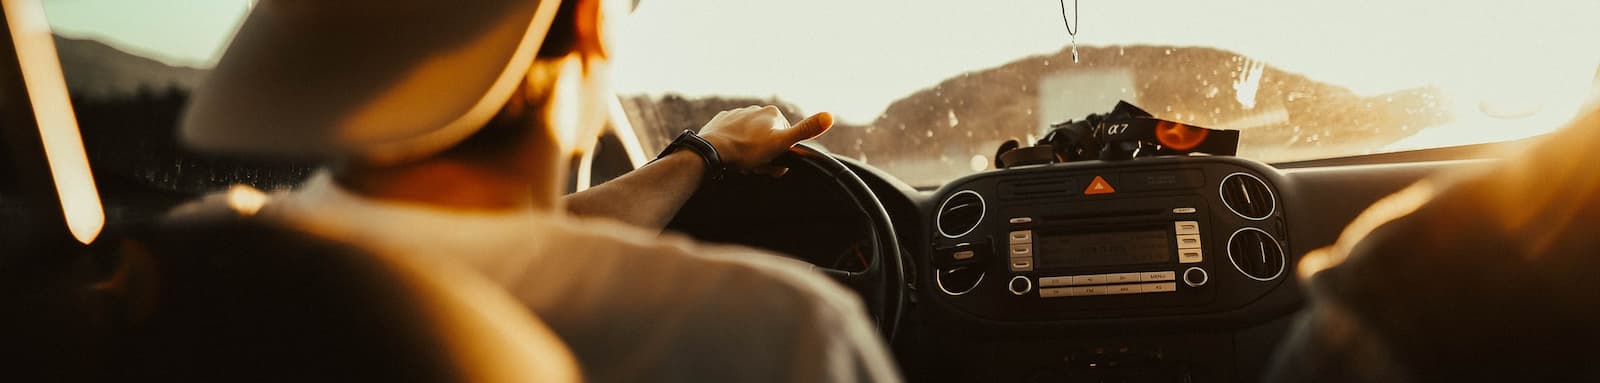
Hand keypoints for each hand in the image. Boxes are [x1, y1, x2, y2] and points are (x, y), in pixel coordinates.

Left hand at [697, 106, 832, 172]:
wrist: (712, 151)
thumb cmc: (747, 150)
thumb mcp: (781, 143)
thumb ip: (806, 130)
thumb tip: (830, 116)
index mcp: (773, 114)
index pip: (786, 139)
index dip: (782, 155)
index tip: (772, 164)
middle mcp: (755, 109)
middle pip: (769, 139)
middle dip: (765, 156)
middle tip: (756, 168)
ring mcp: (737, 114)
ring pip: (751, 139)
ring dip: (750, 153)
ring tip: (743, 164)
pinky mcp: (721, 122)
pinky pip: (733, 137)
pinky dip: (735, 147)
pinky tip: (731, 156)